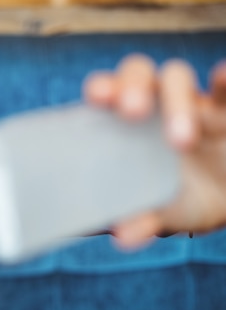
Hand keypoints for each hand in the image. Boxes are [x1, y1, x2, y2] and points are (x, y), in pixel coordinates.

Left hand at [83, 54, 225, 248]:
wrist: (224, 201)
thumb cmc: (175, 199)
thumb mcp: (159, 212)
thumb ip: (139, 220)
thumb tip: (121, 236)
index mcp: (123, 124)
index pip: (106, 92)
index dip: (102, 88)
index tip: (97, 98)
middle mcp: (152, 104)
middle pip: (137, 73)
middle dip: (133, 86)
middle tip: (133, 112)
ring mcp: (191, 103)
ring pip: (178, 78)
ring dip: (177, 103)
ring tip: (181, 142)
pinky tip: (222, 76)